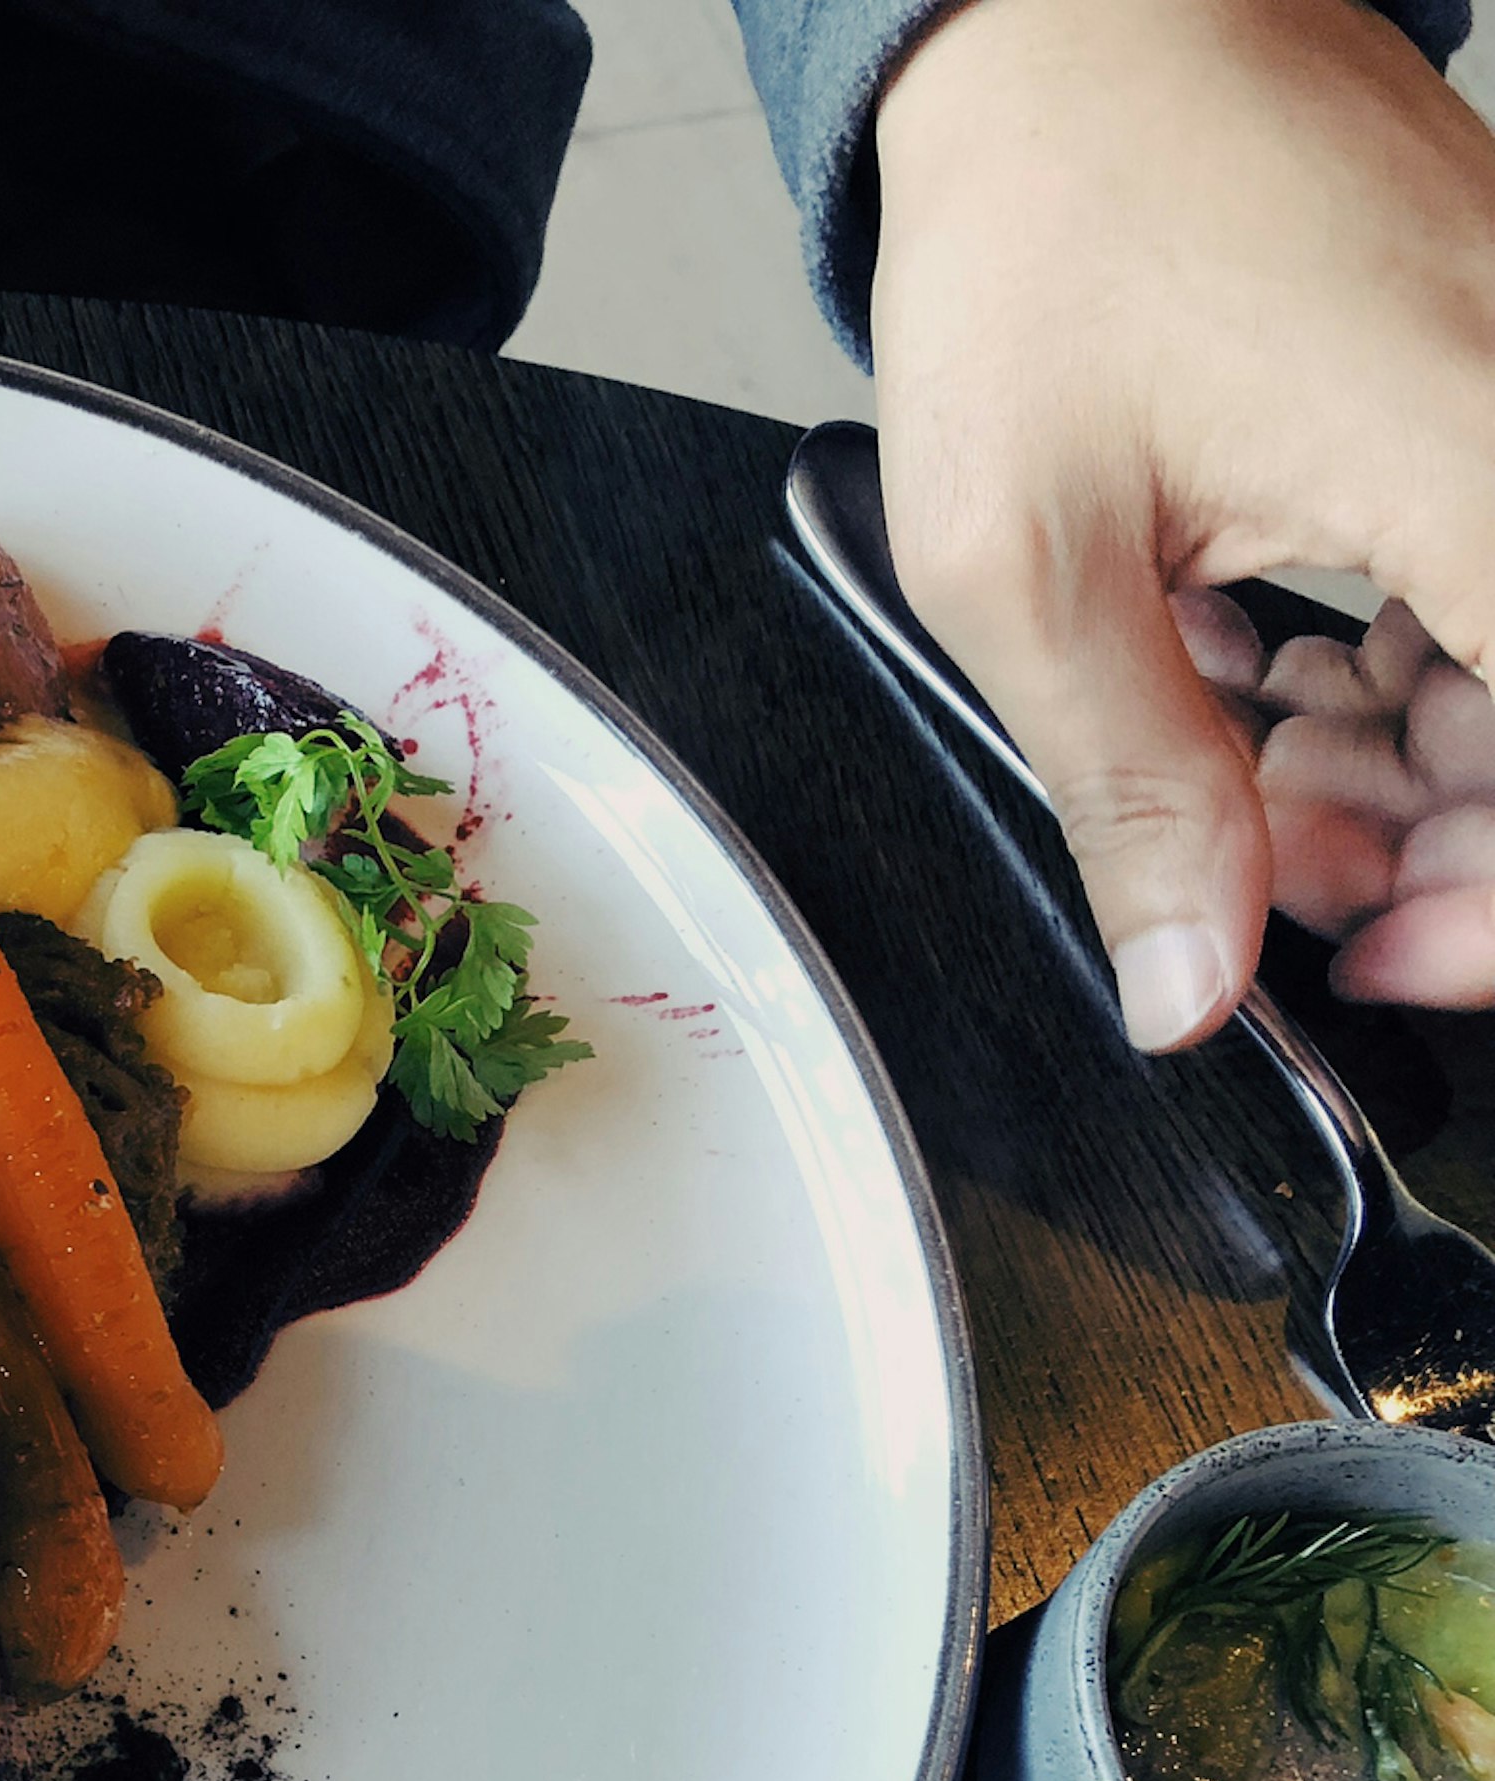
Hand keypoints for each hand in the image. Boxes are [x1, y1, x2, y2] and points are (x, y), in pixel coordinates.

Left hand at [871, 0, 1494, 1045]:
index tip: (1380, 960)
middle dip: (1436, 845)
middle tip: (1267, 873)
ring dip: (1410, 768)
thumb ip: (1132, 787)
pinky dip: (1413, 667)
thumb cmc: (1052, 231)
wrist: (1074, 37)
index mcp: (1483, 467)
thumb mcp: (1033, 558)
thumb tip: (1189, 983)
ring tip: (1245, 775)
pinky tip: (1279, 686)